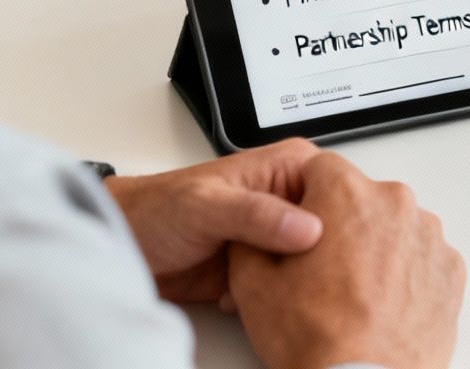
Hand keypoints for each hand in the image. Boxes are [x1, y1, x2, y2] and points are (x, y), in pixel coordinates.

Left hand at [104, 138, 323, 306]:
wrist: (125, 244)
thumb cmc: (157, 209)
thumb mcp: (207, 206)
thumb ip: (256, 214)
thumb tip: (307, 228)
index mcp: (284, 168)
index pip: (338, 189)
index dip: (343, 219)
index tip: (336, 248)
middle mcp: (285, 201)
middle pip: (330, 233)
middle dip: (316, 260)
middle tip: (298, 277)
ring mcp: (273, 237)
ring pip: (308, 265)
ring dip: (292, 283)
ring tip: (269, 291)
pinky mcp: (260, 268)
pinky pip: (284, 287)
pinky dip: (270, 299)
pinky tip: (247, 300)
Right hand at [228, 152, 464, 368]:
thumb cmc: (318, 337)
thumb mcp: (251, 282)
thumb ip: (250, 237)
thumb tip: (253, 231)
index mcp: (346, 193)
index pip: (319, 169)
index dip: (303, 199)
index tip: (300, 227)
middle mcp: (395, 203)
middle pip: (359, 197)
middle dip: (342, 224)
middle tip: (322, 270)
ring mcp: (429, 236)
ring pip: (393, 227)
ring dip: (376, 247)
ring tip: (353, 292)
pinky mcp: (451, 269)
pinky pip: (421, 258)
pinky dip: (406, 274)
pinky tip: (382, 303)